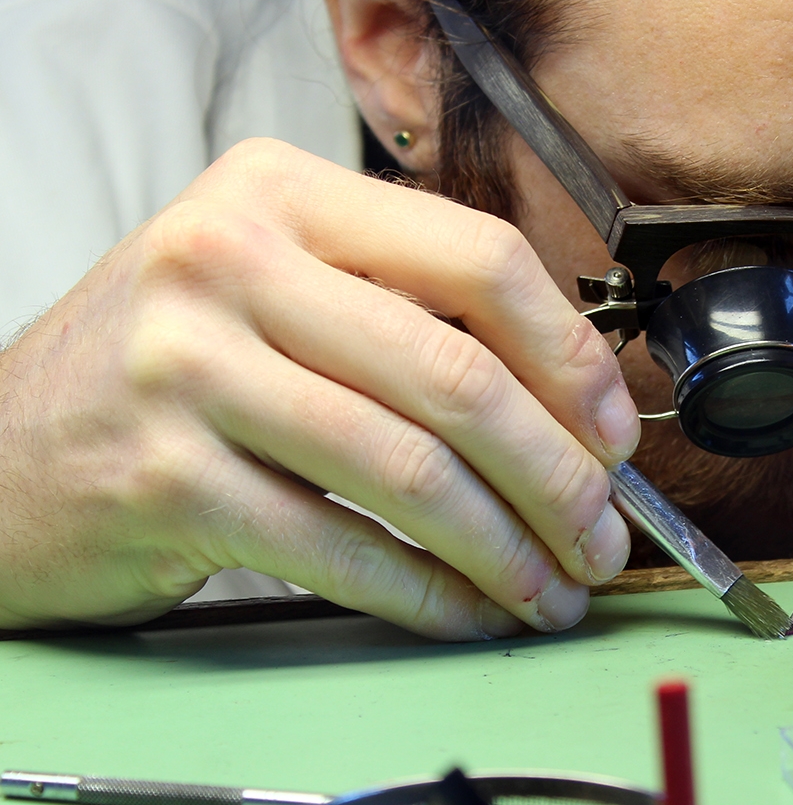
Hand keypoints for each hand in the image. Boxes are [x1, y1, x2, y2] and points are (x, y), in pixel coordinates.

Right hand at [0, 139, 638, 637]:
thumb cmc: (169, 367)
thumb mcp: (274, 285)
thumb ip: (403, 311)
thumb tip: (571, 404)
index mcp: (282, 192)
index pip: (479, 259)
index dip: (570, 358)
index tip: (613, 434)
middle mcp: (229, 261)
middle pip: (457, 376)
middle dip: (559, 476)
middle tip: (605, 536)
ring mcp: (189, 370)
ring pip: (410, 469)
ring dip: (508, 547)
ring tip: (554, 588)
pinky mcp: (166, 480)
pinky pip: (342, 548)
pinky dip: (429, 593)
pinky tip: (471, 612)